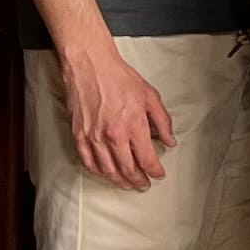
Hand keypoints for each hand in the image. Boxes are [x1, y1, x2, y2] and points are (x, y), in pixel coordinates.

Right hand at [61, 41, 174, 189]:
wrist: (91, 65)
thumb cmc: (119, 77)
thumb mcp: (150, 96)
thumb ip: (162, 121)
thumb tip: (170, 140)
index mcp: (133, 125)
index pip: (147, 159)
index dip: (155, 170)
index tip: (159, 174)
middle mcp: (113, 135)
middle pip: (128, 168)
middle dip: (139, 180)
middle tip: (144, 184)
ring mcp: (94, 137)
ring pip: (108, 169)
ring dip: (120, 180)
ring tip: (128, 184)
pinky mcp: (79, 135)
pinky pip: (89, 161)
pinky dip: (99, 171)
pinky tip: (106, 174)